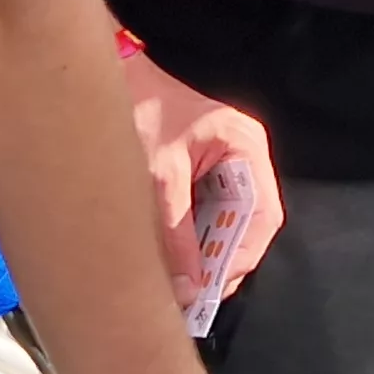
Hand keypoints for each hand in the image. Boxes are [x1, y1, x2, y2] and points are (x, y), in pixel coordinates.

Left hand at [121, 46, 283, 307]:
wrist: (109, 76)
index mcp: (246, 145)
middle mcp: (243, 155)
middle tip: (197, 297)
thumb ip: (175, 233)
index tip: (217, 288)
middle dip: (224, 261)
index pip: (264, 214)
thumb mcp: (160, 176)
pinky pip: (208, 214)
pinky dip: (194, 239)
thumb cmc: (140, 111)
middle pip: (248, 223)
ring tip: (185, 286)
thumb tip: (187, 289)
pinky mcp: (202, 171)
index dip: (245, 257)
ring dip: (208, 254)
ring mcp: (225, 163)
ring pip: (227, 222)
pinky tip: (177, 260)